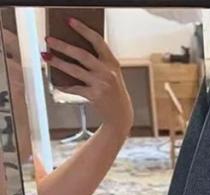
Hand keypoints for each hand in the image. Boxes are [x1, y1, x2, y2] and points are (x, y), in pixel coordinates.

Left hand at [43, 18, 133, 137]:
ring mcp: (101, 84)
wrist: (121, 115)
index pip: (97, 41)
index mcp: (112, 62)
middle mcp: (108, 72)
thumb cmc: (113, 92)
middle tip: (49, 40)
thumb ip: (98, 62)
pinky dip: (64, 86)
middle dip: (63, 46)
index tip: (70, 21)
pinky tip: (56, 83)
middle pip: (82, 55)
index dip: (83, 30)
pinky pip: (74, 88)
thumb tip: (71, 50)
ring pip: (75, 70)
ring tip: (46, 57)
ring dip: (58, 63)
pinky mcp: (94, 96)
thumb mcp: (111, 74)